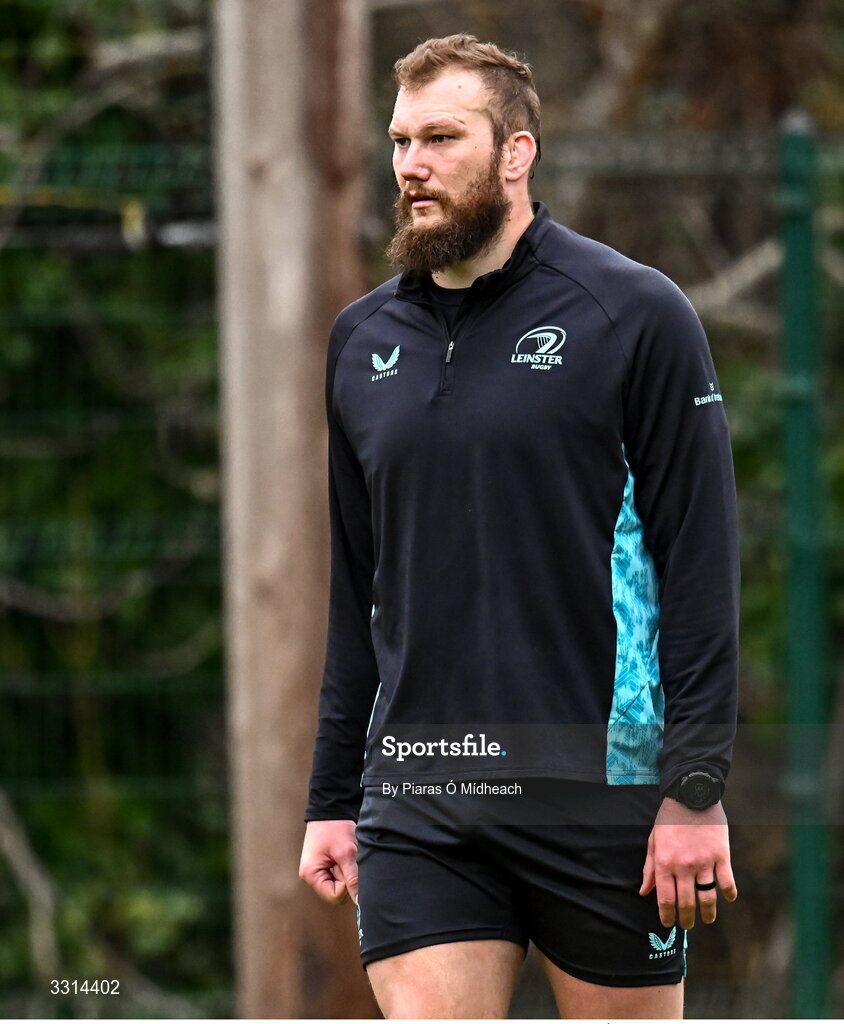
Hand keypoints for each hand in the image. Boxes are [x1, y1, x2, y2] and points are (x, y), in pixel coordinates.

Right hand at [298, 819, 358, 904]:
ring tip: (345, 855)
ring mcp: (318, 871)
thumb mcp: (346, 852)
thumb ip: (353, 878)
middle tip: (346, 859)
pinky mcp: (325, 866)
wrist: (332, 808)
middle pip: (337, 893)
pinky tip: (344, 855)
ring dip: (346, 872)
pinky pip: (339, 875)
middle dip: (346, 878)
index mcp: (311, 874)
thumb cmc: (335, 827)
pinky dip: (345, 867)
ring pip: (339, 884)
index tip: (346, 866)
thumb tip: (360, 901)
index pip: (334, 896)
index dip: (346, 885)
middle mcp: (312, 876)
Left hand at [639, 797, 737, 928]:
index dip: (667, 915)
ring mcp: (704, 862)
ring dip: (708, 913)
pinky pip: (727, 882)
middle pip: (687, 903)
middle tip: (688, 925)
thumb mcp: (654, 840)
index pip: (665, 898)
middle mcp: (683, 866)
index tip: (668, 923)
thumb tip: (644, 892)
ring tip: (707, 919)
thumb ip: (649, 868)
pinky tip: (727, 897)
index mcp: (664, 862)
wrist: (691, 795)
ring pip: (708, 898)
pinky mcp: (721, 856)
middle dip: (687, 919)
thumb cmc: (669, 818)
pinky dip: (729, 894)